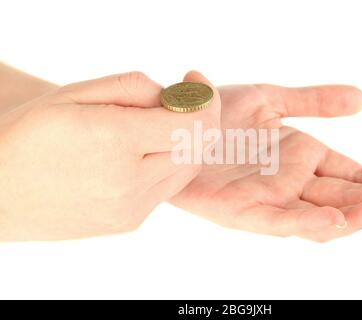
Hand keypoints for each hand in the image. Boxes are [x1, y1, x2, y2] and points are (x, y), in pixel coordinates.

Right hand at [0, 71, 219, 240]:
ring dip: (182, 141)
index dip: (205, 97)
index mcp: (115, 142)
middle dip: (196, 116)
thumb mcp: (75, 93)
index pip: (195, 123)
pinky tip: (142, 152)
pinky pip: (167, 188)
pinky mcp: (129, 222)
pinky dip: (167, 163)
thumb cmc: (27, 136)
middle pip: (196, 145)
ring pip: (186, 168)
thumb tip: (174, 96)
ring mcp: (131, 208)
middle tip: (173, 100)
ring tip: (152, 126)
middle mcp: (130, 182)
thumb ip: (134, 88)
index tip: (193, 81)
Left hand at [171, 83, 361, 241]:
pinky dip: (309, 224)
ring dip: (358, 215)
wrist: (173, 123)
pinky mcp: (244, 212)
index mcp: (303, 158)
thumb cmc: (215, 114)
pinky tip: (337, 222)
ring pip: (322, 216)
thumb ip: (314, 101)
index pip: (355, 174)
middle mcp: (293, 184)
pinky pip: (281, 221)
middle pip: (348, 197)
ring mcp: (271, 200)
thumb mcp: (271, 99)